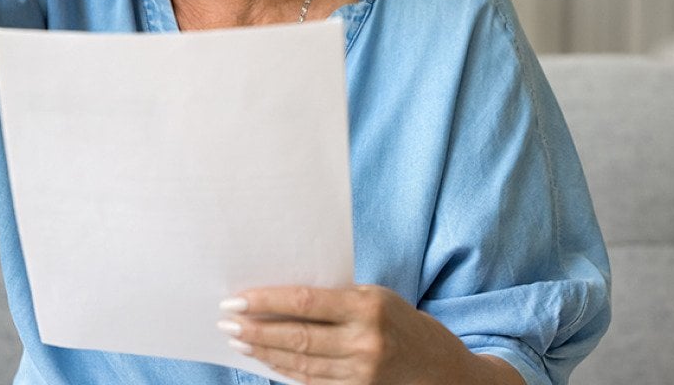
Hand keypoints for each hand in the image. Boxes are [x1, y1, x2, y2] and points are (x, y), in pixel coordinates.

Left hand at [218, 285, 521, 384]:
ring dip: (264, 353)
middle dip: (256, 330)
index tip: (236, 299)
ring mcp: (361, 372)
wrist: (446, 372)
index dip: (266, 302)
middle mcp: (365, 341)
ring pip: (299, 364)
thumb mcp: (377, 299)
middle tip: (227, 322)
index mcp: (368, 306)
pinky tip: (267, 361)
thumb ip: (337, 300)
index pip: (304, 302)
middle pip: (296, 336)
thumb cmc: (406, 325)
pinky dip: (285, 371)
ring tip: (239, 340)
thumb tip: (282, 297)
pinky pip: (312, 382)